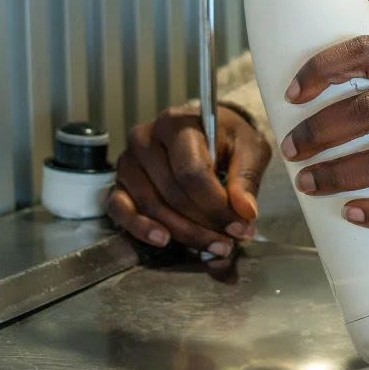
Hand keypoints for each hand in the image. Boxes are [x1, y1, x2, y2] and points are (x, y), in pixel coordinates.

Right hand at [107, 104, 271, 254]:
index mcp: (177, 124)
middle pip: (172, 193)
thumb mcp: (249, 148)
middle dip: (204, 224)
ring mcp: (128, 162)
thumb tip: (245, 211)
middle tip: (230, 240)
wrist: (205, 131)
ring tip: (213, 245)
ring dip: (183, 233)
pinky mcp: (119, 183)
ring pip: (151, 206)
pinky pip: (120, 210)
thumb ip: (247, 178)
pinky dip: (141, 228)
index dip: (216, 205)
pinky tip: (163, 239)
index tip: (239, 225)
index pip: (192, 172)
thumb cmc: (227, 138)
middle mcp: (145, 139)